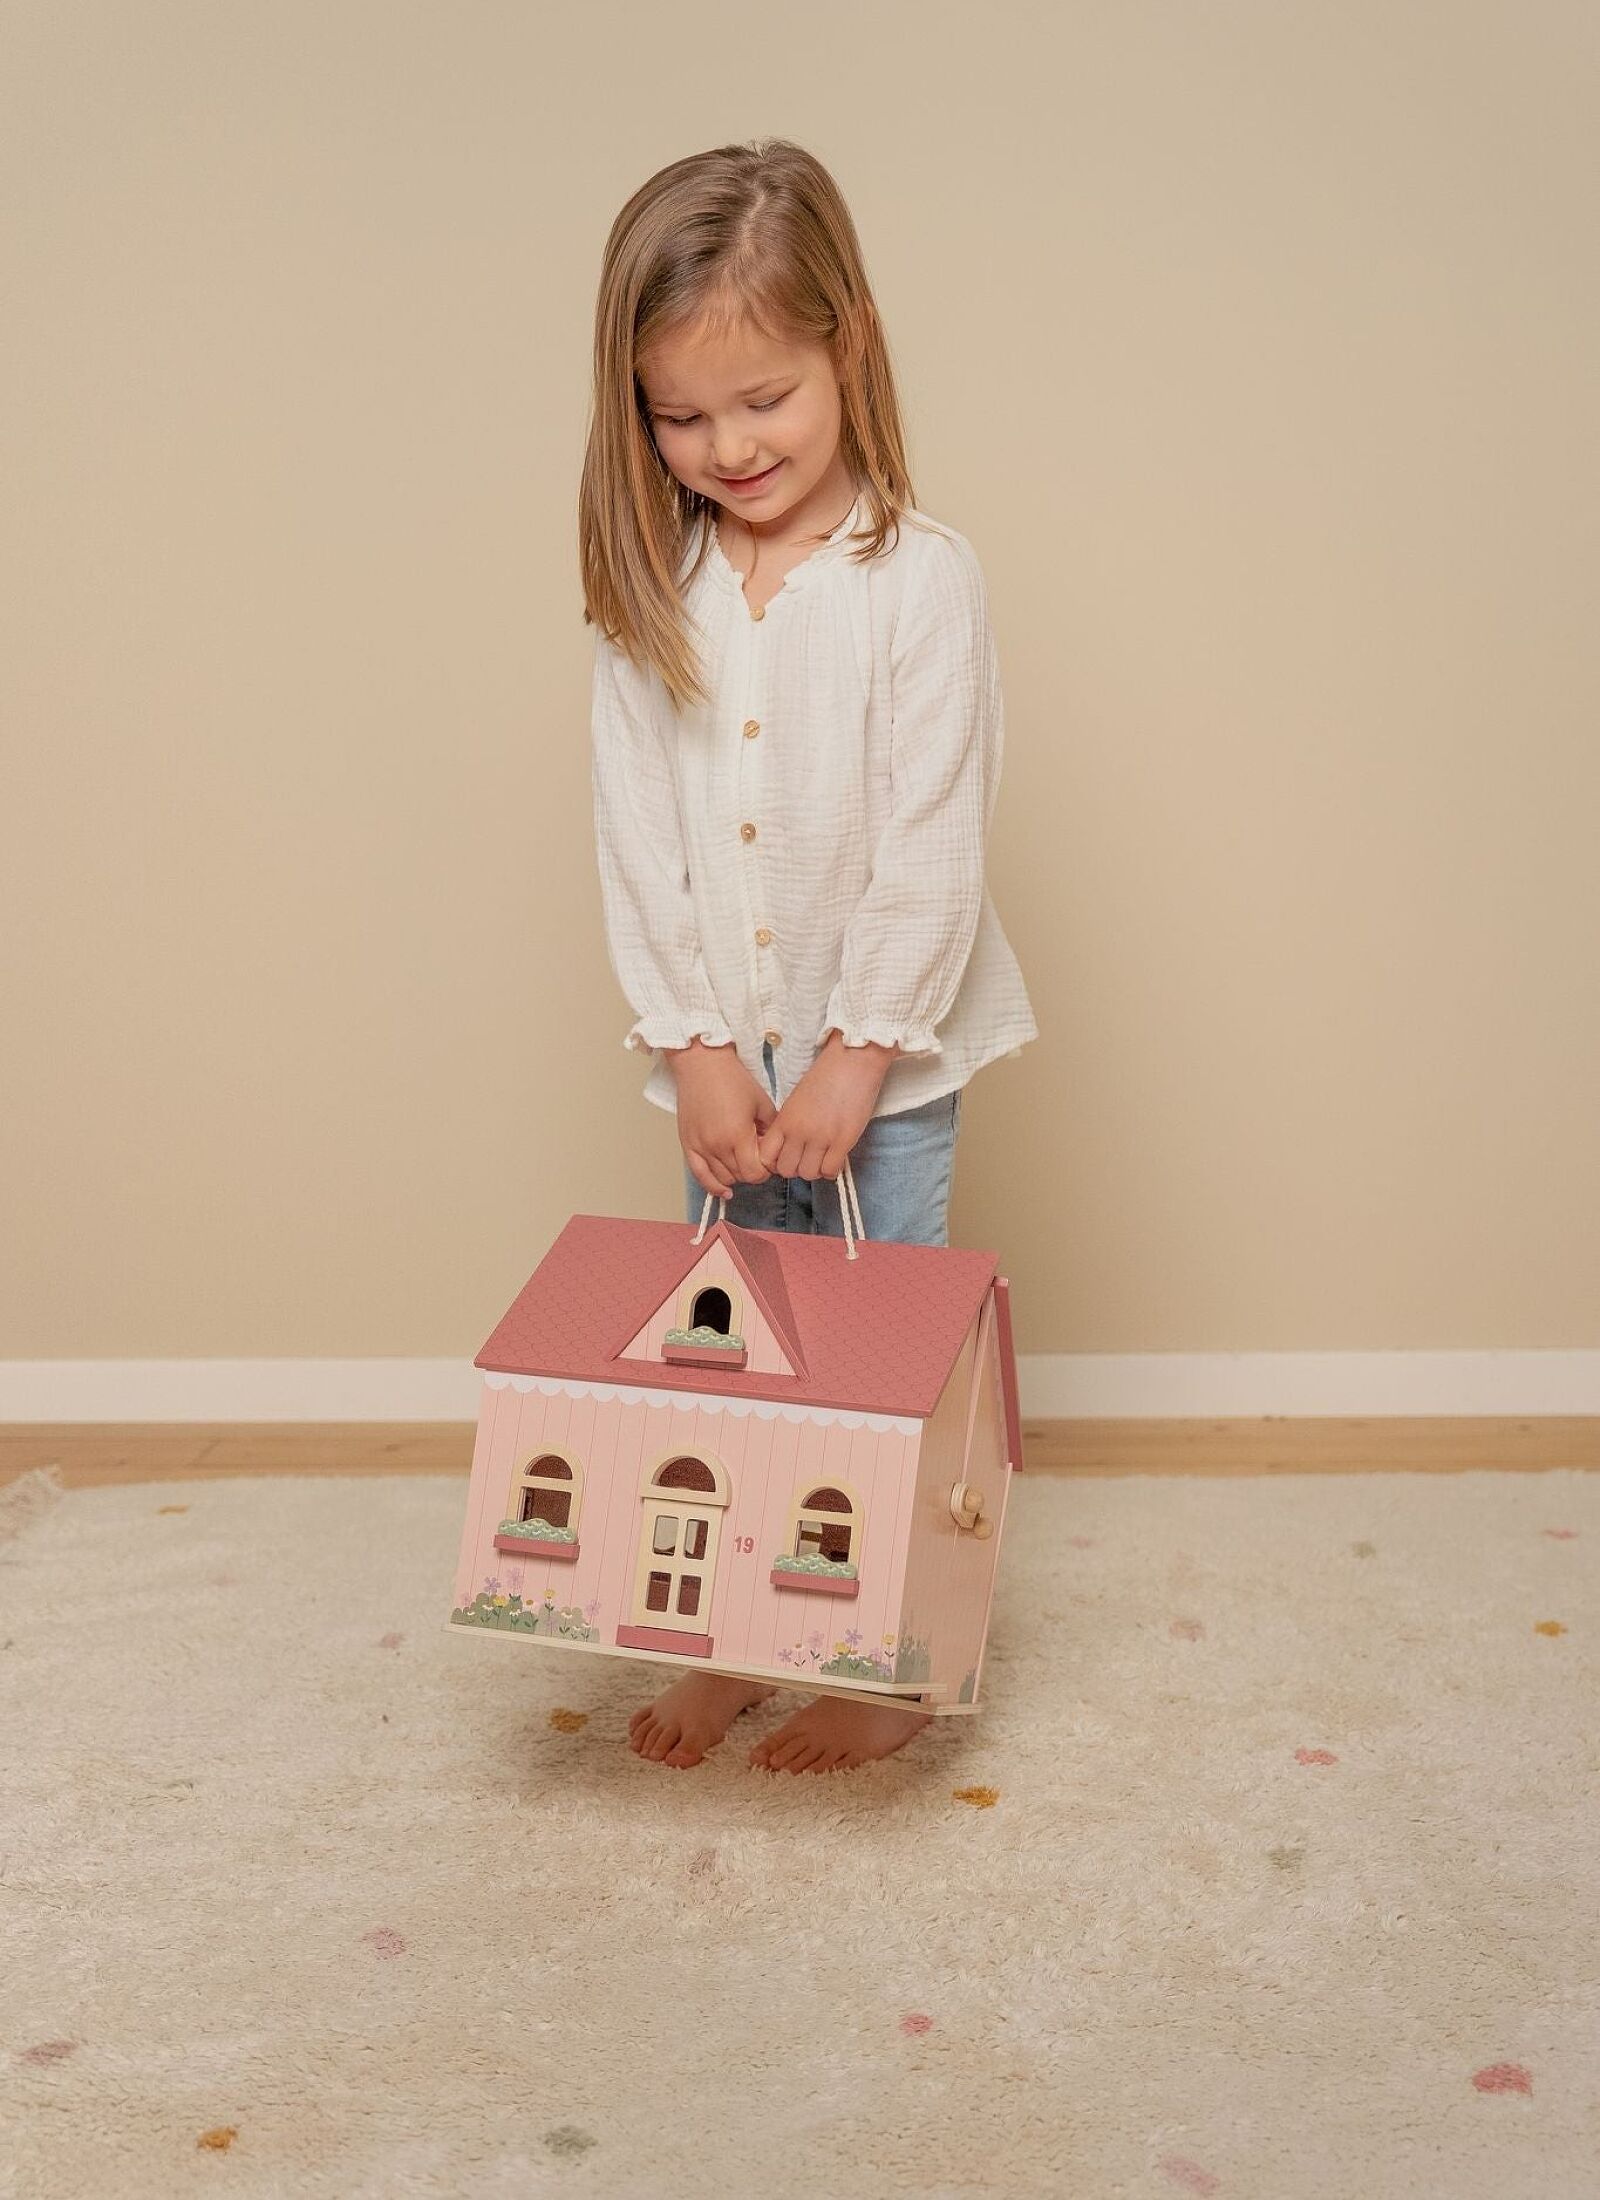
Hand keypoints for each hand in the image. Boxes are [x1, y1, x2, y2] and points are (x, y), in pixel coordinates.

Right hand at [665, 1039, 776, 1199]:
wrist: (702, 1064)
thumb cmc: (732, 1079)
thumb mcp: (762, 1103)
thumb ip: (770, 1131)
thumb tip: (774, 1150)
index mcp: (737, 1135)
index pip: (755, 1173)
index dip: (766, 1170)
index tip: (769, 1160)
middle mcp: (717, 1145)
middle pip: (740, 1177)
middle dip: (753, 1171)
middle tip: (757, 1157)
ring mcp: (700, 1146)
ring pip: (722, 1178)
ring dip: (736, 1175)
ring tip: (741, 1161)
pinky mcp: (688, 1144)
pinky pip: (699, 1175)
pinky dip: (712, 1186)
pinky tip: (724, 1190)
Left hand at [756, 1030, 897, 1180]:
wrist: (851, 1063)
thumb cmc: (825, 1077)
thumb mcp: (795, 1100)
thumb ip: (788, 1124)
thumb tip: (787, 1147)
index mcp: (784, 1120)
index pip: (766, 1156)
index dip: (774, 1162)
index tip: (785, 1157)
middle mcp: (799, 1132)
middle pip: (787, 1170)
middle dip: (795, 1167)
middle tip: (806, 1157)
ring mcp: (821, 1138)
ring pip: (808, 1174)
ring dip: (814, 1169)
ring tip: (822, 1157)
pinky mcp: (843, 1141)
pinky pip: (830, 1171)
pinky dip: (831, 1169)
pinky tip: (835, 1156)